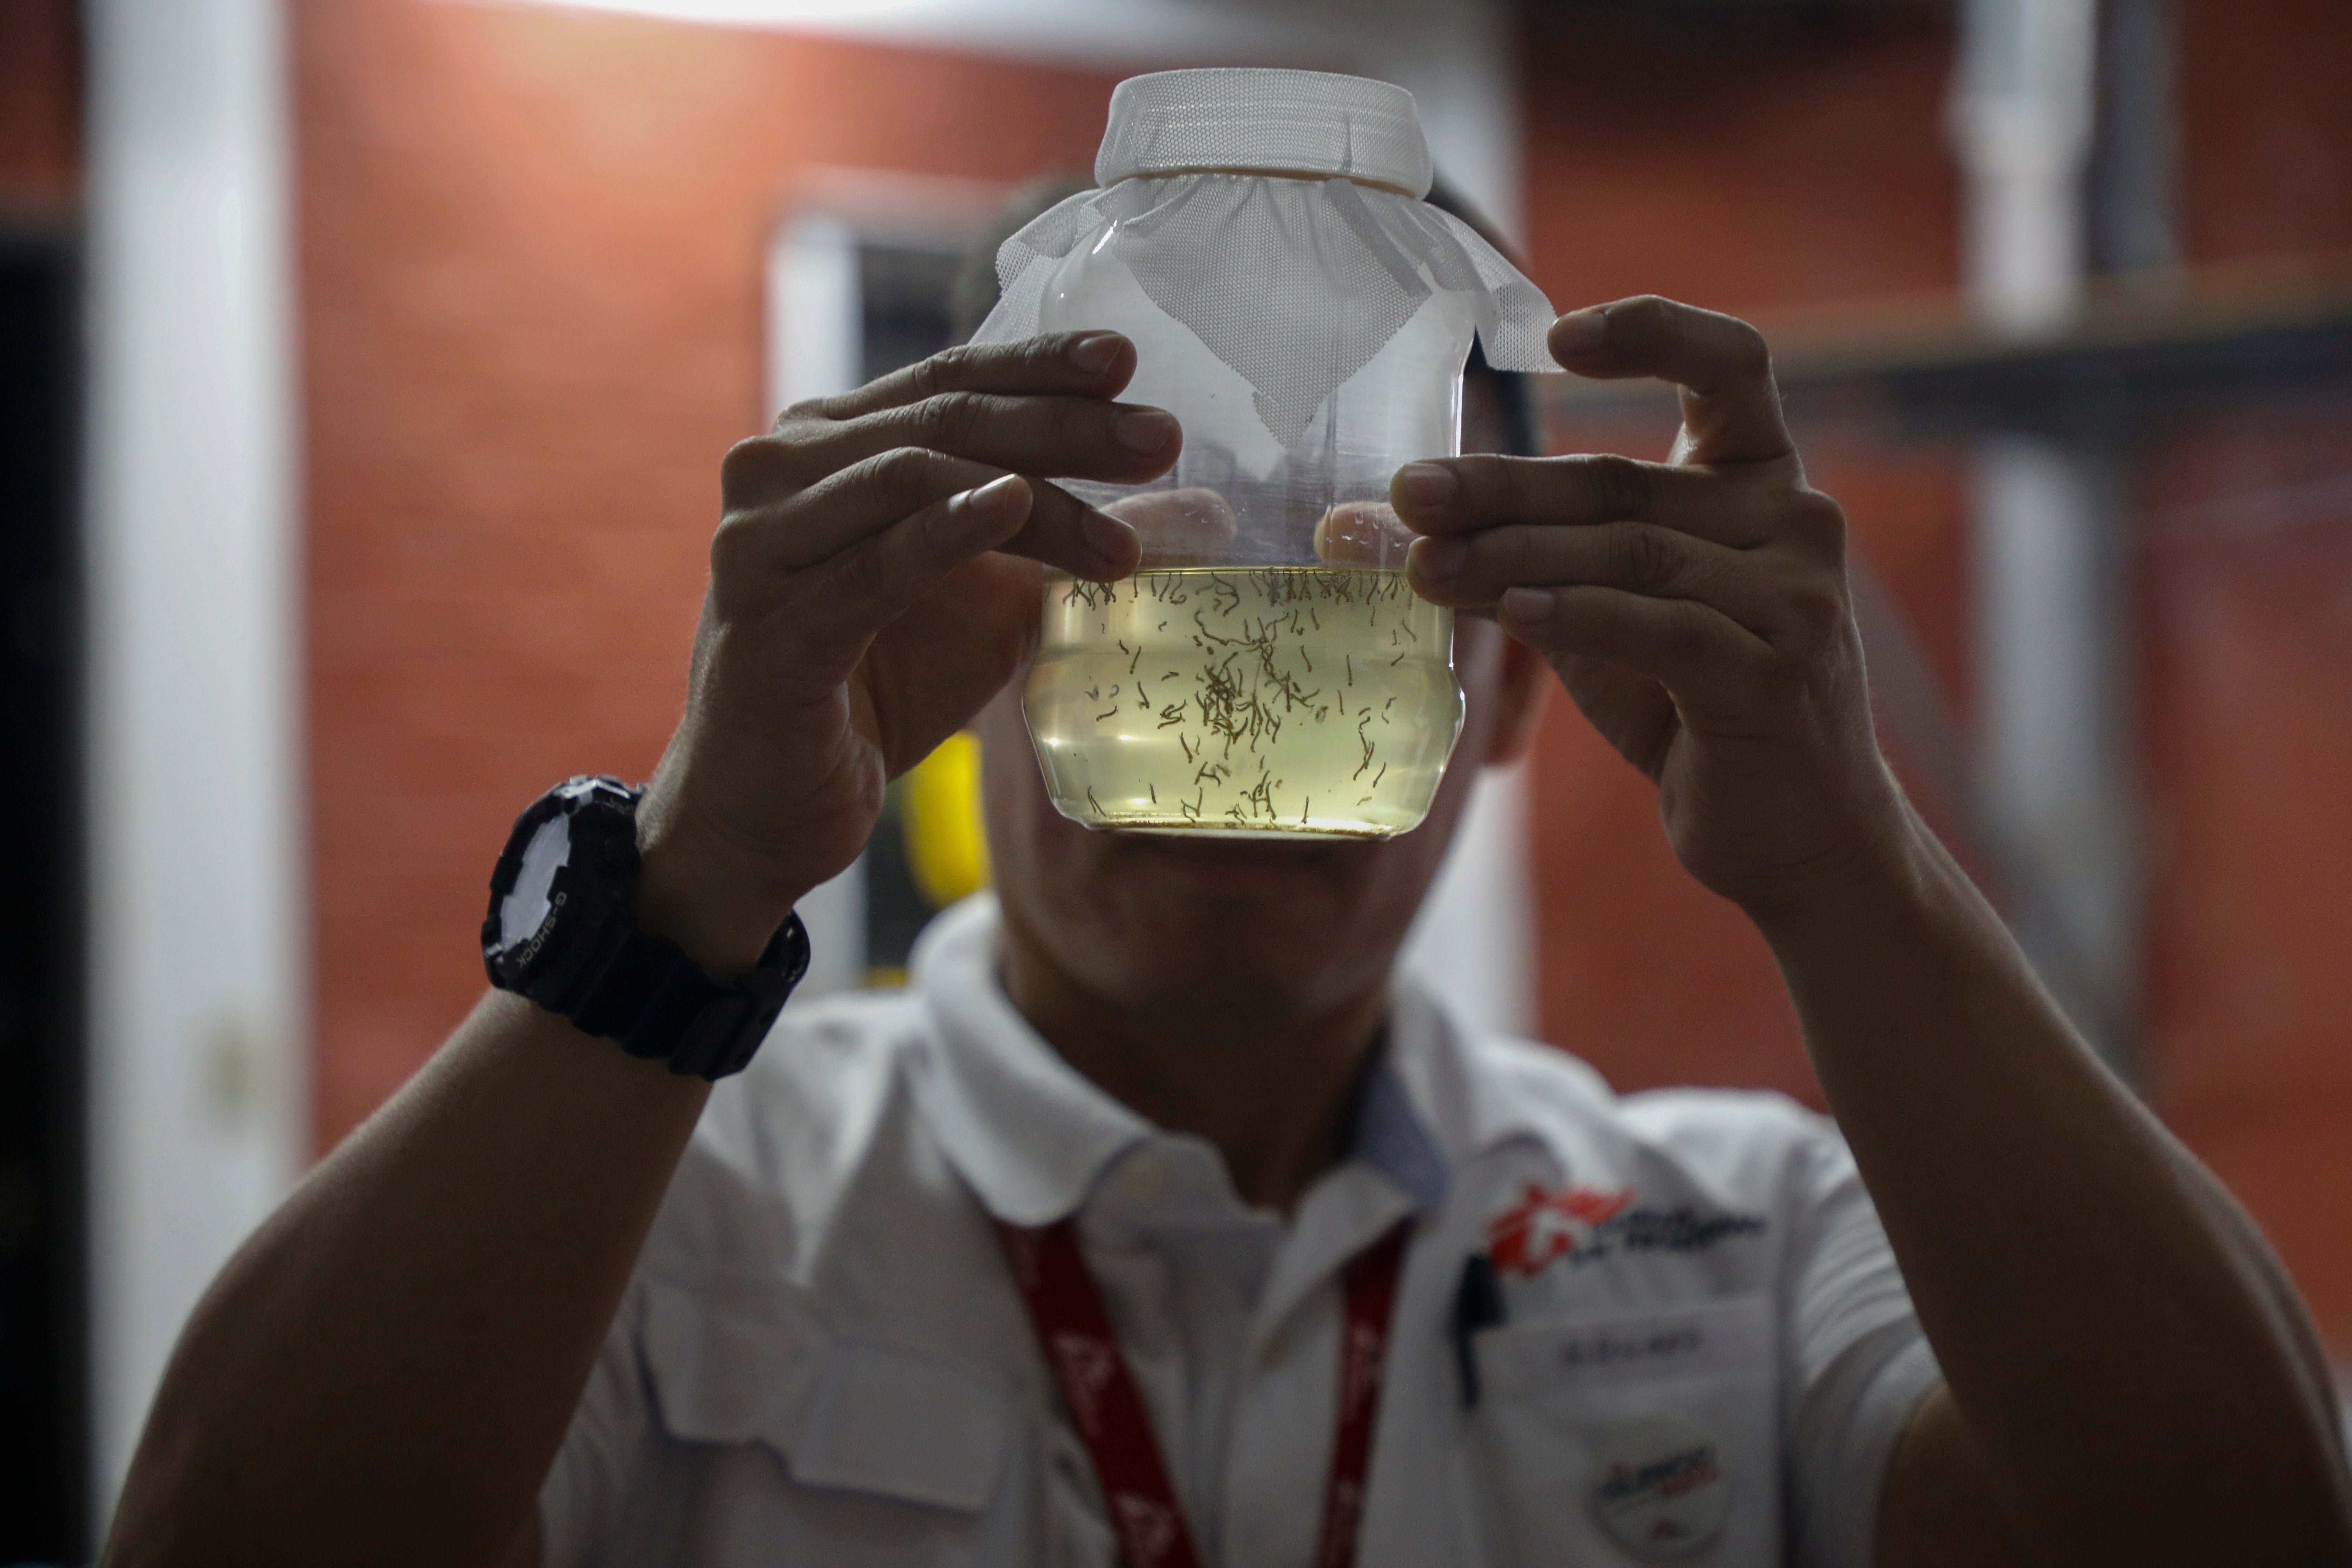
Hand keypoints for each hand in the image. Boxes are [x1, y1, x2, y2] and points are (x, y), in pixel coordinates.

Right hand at [634, 332, 1177, 967]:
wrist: (772, 807)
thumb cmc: (879, 689)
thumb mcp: (990, 601)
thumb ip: (1062, 541)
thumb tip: (1196, 510)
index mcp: (827, 445)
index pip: (948, 381)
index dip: (1040, 365)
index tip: (1126, 363)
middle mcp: (780, 472)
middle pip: (941, 419)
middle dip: (1061, 424)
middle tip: (1160, 439)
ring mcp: (762, 546)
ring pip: (911, 478)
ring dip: (1035, 490)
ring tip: (1122, 533)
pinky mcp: (770, 630)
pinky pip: (869, 568)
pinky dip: (945, 533)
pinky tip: (1016, 510)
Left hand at [1394, 296, 1904, 919]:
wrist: (1795, 834)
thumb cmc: (1691, 705)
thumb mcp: (1604, 614)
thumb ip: (1522, 559)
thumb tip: (1382, 525)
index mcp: (1763, 480)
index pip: (1731, 366)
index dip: (1653, 331)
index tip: (1556, 337)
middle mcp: (1796, 522)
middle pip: (1625, 484)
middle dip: (1503, 490)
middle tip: (1406, 494)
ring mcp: (1797, 600)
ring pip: (1631, 556)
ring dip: (1513, 560)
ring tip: (1421, 567)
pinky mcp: (1775, 677)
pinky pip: (1661, 628)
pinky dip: (1580, 616)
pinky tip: (1510, 612)